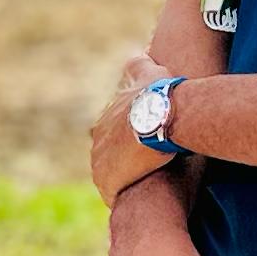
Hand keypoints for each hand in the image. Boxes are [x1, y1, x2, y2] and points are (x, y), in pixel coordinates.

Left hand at [88, 50, 177, 203]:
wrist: (158, 116)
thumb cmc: (159, 95)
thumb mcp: (149, 74)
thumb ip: (139, 66)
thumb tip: (136, 53)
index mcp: (106, 122)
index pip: (112, 138)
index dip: (128, 145)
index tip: (141, 151)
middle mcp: (97, 142)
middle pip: (108, 158)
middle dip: (122, 165)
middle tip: (144, 173)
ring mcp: (99, 162)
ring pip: (109, 177)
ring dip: (123, 182)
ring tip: (143, 191)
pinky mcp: (107, 181)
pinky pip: (113, 194)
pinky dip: (123, 197)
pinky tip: (138, 202)